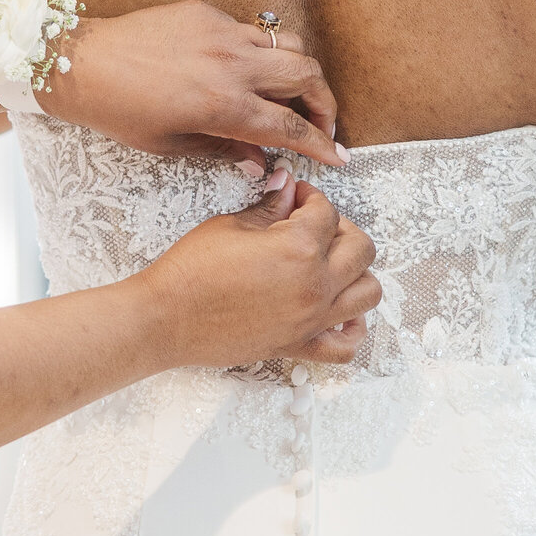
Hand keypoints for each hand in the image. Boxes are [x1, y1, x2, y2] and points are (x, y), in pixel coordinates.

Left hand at [49, 2, 343, 170]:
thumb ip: (225, 150)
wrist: (80, 64)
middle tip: (320, 123)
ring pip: (287, 44)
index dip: (320, 144)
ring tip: (292, 93)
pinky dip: (259, 52)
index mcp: (223, 105)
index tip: (337, 156)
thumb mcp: (172, 144)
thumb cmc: (118, 110)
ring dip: (299, 70)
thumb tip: (259, 163)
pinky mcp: (205, 13)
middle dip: (325, 102)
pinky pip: (249, 30)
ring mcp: (221, 33)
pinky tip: (244, 69)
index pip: (290, 127)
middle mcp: (231, 65)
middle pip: (307, 75)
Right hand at [143, 175, 378, 372]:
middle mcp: (315, 285)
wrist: (167, 318)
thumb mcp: (230, 225)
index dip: (310, 196)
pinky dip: (352, 328)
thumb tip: (287, 189)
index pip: (325, 211)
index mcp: (299, 248)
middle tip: (314, 225)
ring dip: (357, 272)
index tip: (296, 195)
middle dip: (341, 228)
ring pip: (368, 292)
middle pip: (361, 248)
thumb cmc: (191, 271)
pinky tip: (337, 312)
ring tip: (330, 264)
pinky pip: (346, 346)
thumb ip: (269, 207)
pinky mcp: (300, 345)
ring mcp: (312, 319)